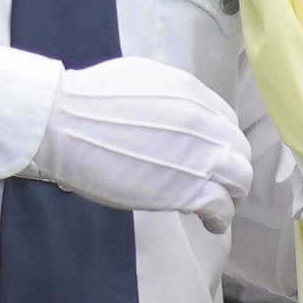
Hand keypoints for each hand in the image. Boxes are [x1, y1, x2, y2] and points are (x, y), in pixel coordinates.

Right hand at [31, 55, 251, 224]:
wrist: (62, 123)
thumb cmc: (85, 101)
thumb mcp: (138, 79)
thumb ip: (166, 96)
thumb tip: (169, 112)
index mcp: (191, 93)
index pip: (226, 123)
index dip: (219, 143)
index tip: (207, 157)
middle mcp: (203, 122)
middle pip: (238, 150)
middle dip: (231, 168)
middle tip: (216, 184)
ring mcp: (199, 156)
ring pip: (239, 179)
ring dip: (231, 194)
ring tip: (218, 207)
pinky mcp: (187, 189)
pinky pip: (221, 207)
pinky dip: (219, 217)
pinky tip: (209, 223)